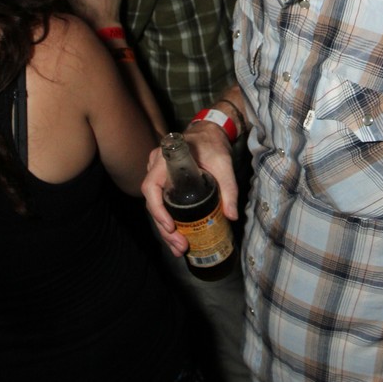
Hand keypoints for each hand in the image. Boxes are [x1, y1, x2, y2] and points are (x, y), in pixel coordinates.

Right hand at [141, 120, 239, 256]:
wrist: (209, 134)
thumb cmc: (213, 146)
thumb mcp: (224, 165)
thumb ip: (229, 188)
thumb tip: (232, 216)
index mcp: (164, 161)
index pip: (151, 187)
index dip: (157, 210)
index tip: (171, 226)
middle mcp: (155, 168)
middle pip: (153, 203)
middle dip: (165, 229)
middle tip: (180, 247)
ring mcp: (157, 175)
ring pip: (156, 206)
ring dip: (166, 229)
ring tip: (180, 248)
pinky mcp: (164, 183)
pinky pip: (161, 202)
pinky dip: (168, 220)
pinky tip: (178, 236)